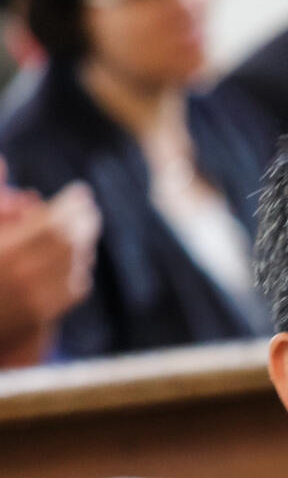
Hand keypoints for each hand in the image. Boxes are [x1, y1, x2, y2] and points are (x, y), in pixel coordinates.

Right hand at [0, 167, 100, 366]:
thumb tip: (2, 160)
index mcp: (3, 253)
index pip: (53, 223)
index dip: (71, 205)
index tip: (81, 192)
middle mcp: (22, 278)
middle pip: (70, 244)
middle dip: (83, 222)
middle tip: (89, 208)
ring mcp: (33, 301)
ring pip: (76, 266)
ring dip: (84, 244)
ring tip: (85, 228)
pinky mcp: (38, 318)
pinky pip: (72, 289)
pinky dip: (79, 269)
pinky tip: (77, 259)